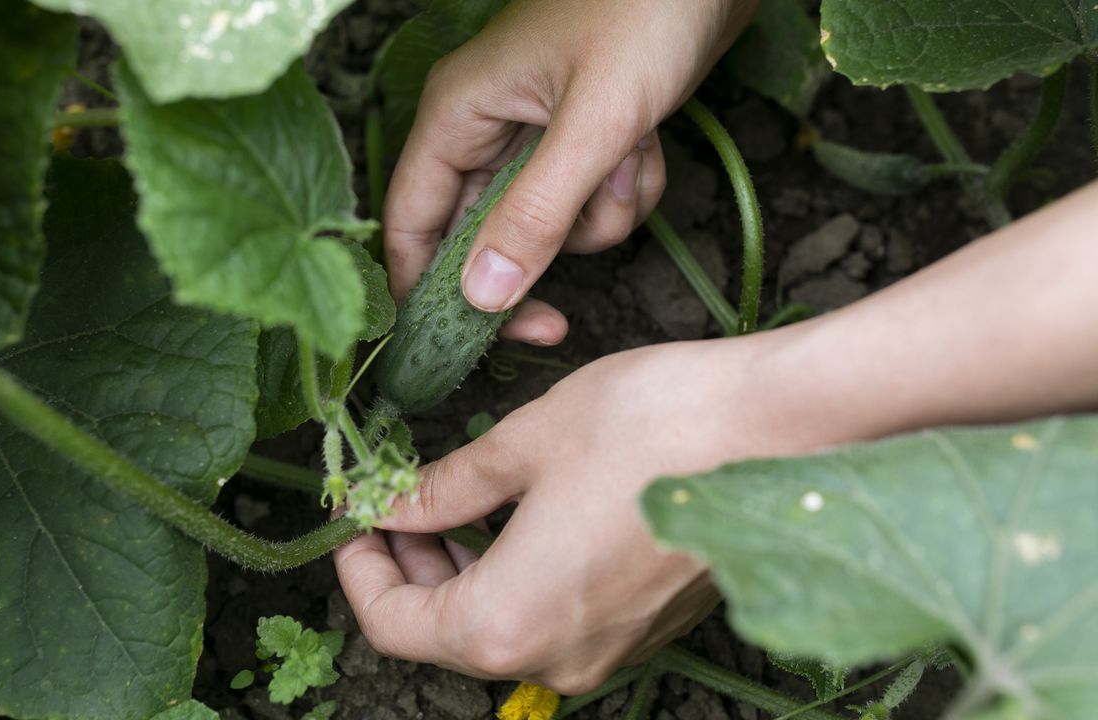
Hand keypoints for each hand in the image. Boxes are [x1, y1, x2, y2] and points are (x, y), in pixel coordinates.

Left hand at [333, 337, 811, 692]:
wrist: (781, 429)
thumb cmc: (650, 428)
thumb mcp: (522, 445)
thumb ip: (445, 489)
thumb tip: (394, 506)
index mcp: (508, 623)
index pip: (395, 624)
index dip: (361, 570)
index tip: (354, 520)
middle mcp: (557, 658)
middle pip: (448, 634)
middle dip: (413, 568)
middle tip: (399, 503)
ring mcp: (609, 651)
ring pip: (504, 627)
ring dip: (467, 570)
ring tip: (454, 503)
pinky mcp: (646, 627)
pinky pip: (557, 617)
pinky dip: (522, 575)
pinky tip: (522, 515)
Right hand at [384, 0, 756, 345]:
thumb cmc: (646, 14)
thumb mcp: (593, 124)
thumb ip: (535, 214)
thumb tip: (480, 298)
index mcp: (458, 112)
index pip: (409, 221)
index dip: (422, 291)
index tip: (454, 348)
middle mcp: (485, 126)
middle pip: (479, 236)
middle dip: (532, 262)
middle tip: (557, 321)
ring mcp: (536, 133)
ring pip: (546, 223)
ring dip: (597, 215)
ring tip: (629, 155)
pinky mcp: (583, 136)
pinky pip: (590, 200)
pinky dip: (625, 189)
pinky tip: (649, 143)